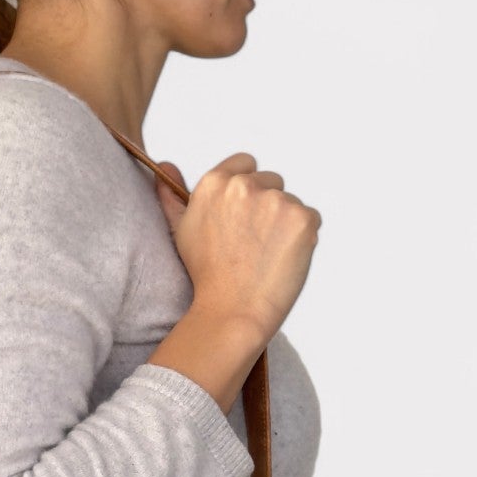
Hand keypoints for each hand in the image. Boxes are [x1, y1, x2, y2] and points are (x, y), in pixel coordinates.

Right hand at [154, 152, 321, 345]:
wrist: (231, 313)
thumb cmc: (206, 277)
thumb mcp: (182, 231)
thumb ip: (173, 196)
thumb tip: (165, 165)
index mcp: (215, 182)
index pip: (246, 163)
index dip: (248, 191)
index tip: (243, 219)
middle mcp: (244, 185)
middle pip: (272, 182)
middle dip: (267, 208)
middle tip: (253, 246)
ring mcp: (276, 200)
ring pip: (291, 203)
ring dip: (285, 225)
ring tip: (267, 257)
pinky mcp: (301, 218)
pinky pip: (311, 219)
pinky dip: (304, 239)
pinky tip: (284, 260)